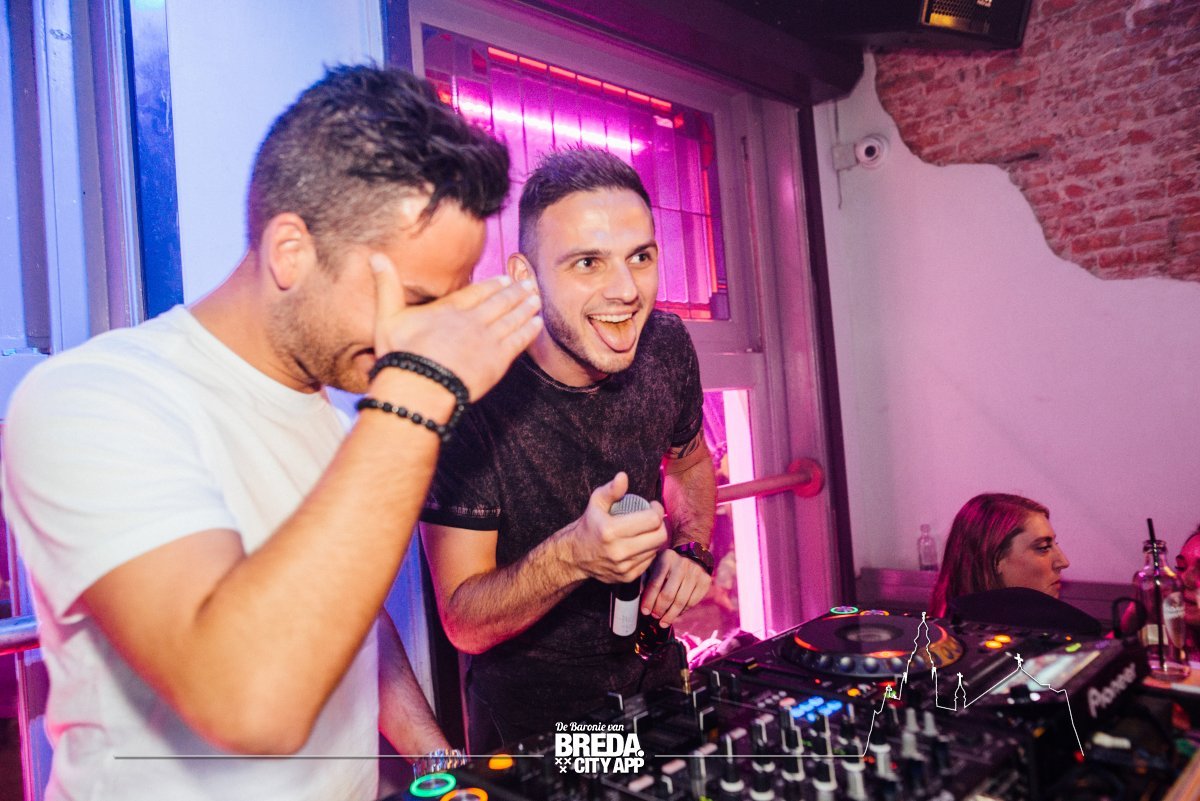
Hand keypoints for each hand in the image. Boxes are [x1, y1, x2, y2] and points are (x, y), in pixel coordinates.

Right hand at [370, 254, 542, 400]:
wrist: (421, 384)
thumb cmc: (401, 354)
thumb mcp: (387, 317)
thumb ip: (387, 287)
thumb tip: (375, 256)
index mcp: (449, 309)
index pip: (476, 293)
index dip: (493, 285)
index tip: (505, 279)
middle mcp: (472, 320)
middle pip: (499, 303)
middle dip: (515, 292)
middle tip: (528, 284)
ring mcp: (488, 339)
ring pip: (512, 319)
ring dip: (526, 307)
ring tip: (536, 299)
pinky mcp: (498, 360)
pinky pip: (518, 341)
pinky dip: (529, 330)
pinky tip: (537, 323)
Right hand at [564, 473, 667, 584]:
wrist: (575, 556)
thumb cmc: (589, 525)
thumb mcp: (596, 503)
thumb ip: (611, 490)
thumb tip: (623, 477)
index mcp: (611, 531)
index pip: (651, 520)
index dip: (657, 510)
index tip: (652, 506)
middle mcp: (619, 551)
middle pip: (659, 536)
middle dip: (660, 524)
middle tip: (653, 518)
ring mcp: (624, 567)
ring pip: (656, 549)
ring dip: (654, 538)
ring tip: (646, 530)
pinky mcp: (627, 577)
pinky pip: (649, 561)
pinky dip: (648, 551)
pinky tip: (640, 543)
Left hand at [640, 549, 711, 626]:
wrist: (693, 553)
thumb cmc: (668, 563)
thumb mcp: (656, 564)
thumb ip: (647, 579)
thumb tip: (640, 599)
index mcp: (666, 558)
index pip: (655, 583)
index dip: (649, 600)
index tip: (645, 611)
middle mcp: (682, 565)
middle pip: (669, 595)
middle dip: (660, 609)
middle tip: (655, 617)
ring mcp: (696, 573)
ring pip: (681, 602)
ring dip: (671, 615)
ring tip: (663, 622)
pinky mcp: (705, 581)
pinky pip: (692, 602)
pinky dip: (682, 611)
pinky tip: (676, 614)